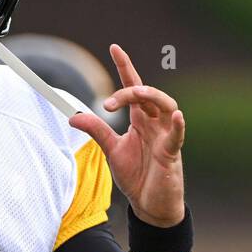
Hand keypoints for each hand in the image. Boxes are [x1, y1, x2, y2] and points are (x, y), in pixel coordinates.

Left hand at [68, 44, 185, 226]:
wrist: (150, 204)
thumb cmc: (136, 176)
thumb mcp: (112, 150)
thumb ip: (97, 130)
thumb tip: (73, 117)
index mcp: (140, 119)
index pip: (134, 87)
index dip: (125, 67)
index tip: (114, 48)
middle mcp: (155, 123)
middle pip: (148, 94)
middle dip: (129, 90)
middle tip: (107, 103)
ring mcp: (166, 136)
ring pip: (167, 106)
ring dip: (151, 96)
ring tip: (134, 93)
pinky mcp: (172, 153)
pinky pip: (177, 135)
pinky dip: (178, 125)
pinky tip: (176, 115)